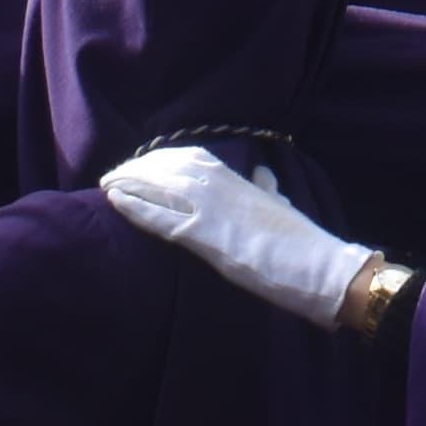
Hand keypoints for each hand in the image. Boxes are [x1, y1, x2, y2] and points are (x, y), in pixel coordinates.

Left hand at [101, 146, 382, 329]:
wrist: (319, 267)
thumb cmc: (302, 242)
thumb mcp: (283, 206)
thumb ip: (268, 189)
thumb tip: (263, 174)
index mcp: (241, 180)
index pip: (192, 158)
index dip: (161, 159)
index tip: (140, 163)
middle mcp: (224, 187)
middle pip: (169, 168)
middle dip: (138, 169)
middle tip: (113, 175)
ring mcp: (214, 209)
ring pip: (160, 187)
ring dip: (129, 184)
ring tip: (107, 185)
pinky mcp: (207, 237)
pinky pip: (162, 219)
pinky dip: (136, 208)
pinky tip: (117, 203)